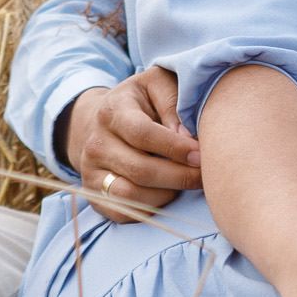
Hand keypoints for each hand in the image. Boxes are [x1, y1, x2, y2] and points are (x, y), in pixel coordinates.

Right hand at [66, 67, 200, 220]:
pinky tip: (169, 192)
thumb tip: (187, 138)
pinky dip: (153, 207)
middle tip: (205, 174)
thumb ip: (173, 103)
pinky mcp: (96, 195)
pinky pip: (127, 211)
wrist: (105, 122)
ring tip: (187, 181)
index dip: (175, 148)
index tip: (201, 154)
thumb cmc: (143, 102)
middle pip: (140, 170)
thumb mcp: (158, 85)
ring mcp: (91, 172)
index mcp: (112, 111)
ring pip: (132, 195)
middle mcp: (96, 144)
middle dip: (179, 176)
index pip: (142, 134)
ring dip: (168, 193)